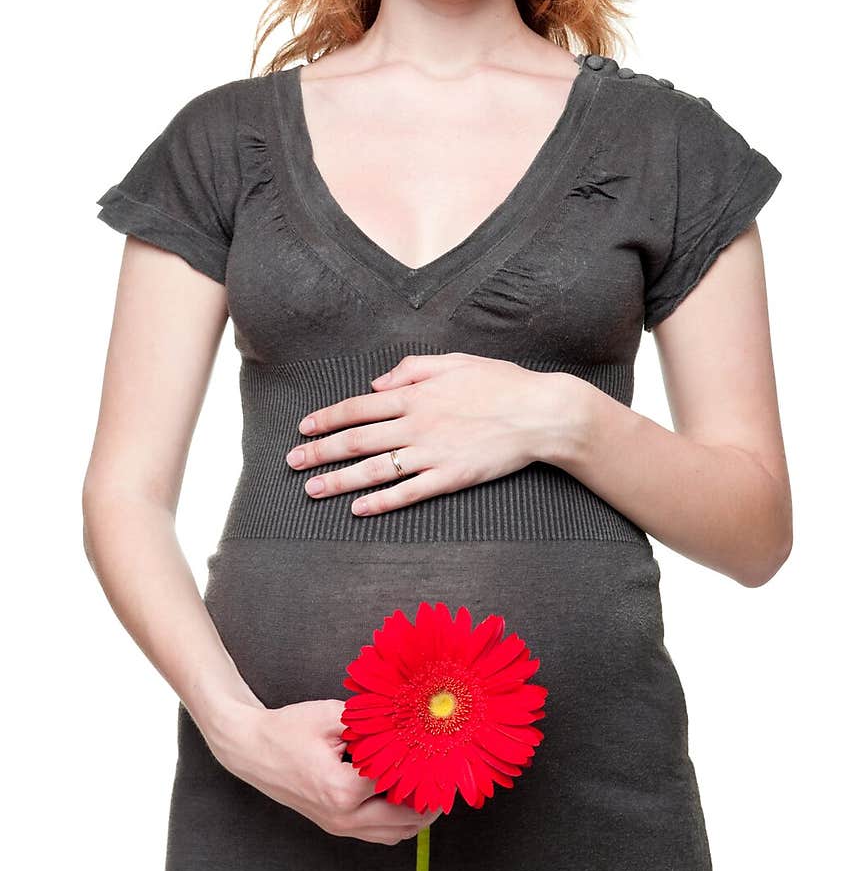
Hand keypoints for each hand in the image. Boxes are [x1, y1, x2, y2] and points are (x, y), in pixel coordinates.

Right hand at [209, 698, 442, 843]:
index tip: (442, 750)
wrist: (251, 749)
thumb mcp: (331, 716)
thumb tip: (407, 722)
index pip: (400, 782)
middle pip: (405, 819)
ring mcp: (337, 826)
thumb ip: (371, 723)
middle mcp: (342, 817)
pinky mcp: (334, 825)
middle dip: (430, 800)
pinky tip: (405, 796)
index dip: (424, 764)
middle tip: (447, 776)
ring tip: (432, 788)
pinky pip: (377, 834)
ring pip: (394, 834)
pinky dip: (397, 821)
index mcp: (343, 790)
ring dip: (416, 815)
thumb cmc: (286, 730)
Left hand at [285, 351, 566, 515]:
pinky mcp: (451, 478)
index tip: (304, 427)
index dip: (327, 418)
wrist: (541, 413)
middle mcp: (417, 424)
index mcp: (416, 394)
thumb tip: (376, 382)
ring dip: (339, 480)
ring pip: (375, 469)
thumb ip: (411, 368)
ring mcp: (433, 453)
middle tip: (292, 462)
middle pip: (357, 439)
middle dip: (319, 452)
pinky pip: (408, 492)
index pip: (358, 406)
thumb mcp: (454, 361)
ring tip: (311, 490)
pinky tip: (358, 508)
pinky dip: (381, 501)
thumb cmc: (501, 383)